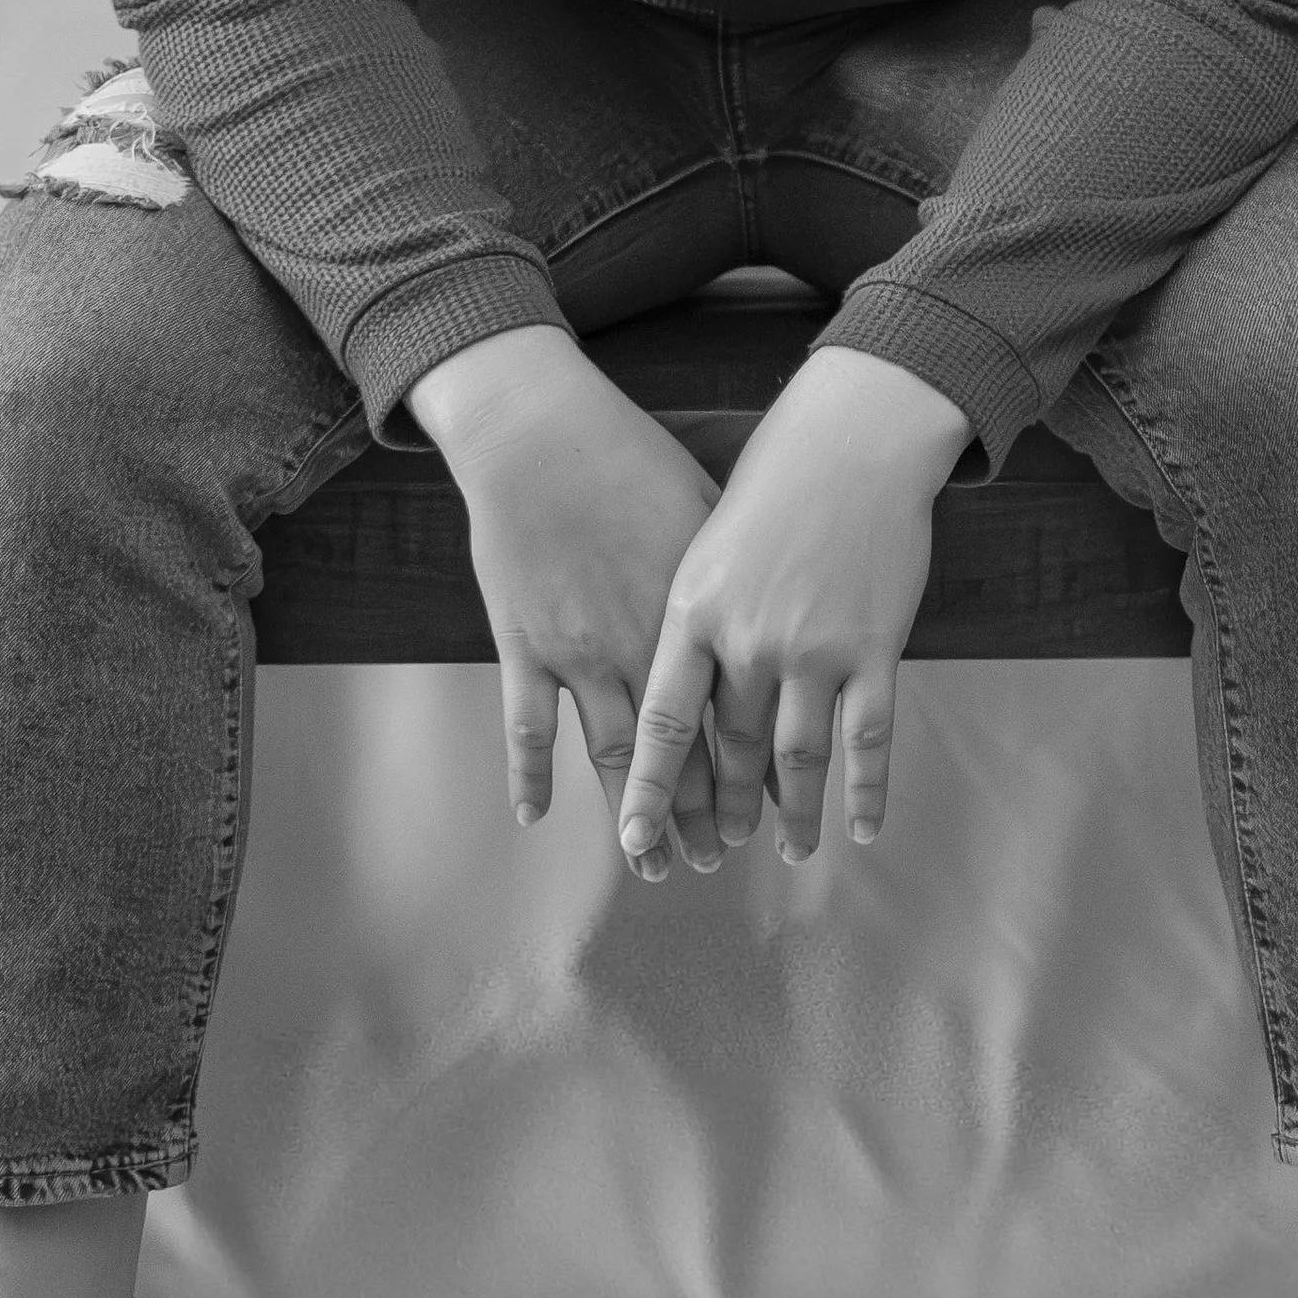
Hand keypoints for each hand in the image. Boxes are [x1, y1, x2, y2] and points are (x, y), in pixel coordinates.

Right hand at [408, 325, 727, 871]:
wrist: (541, 433)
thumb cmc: (628, 456)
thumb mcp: (703, 506)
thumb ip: (733, 568)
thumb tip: (774, 600)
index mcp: (691, 616)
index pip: (729, 715)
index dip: (746, 772)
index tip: (765, 815)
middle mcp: (639, 647)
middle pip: (677, 752)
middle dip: (698, 813)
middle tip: (715, 859)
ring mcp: (577, 651)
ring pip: (610, 755)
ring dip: (633, 814)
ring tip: (654, 864)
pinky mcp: (523, 644)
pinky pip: (526, 727)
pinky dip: (529, 775)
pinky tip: (534, 817)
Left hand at [616, 342, 971, 882]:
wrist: (853, 439)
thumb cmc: (773, 481)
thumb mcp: (705, 542)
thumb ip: (692, 615)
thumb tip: (677, 681)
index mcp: (694, 613)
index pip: (661, 722)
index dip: (646, 786)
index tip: (632, 836)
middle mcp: (749, 640)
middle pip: (728, 748)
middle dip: (722, 806)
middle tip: (716, 846)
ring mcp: (814, 649)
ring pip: (796, 757)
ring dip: (793, 813)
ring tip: (791, 850)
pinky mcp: (873, 648)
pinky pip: (867, 738)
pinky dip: (864, 790)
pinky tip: (861, 828)